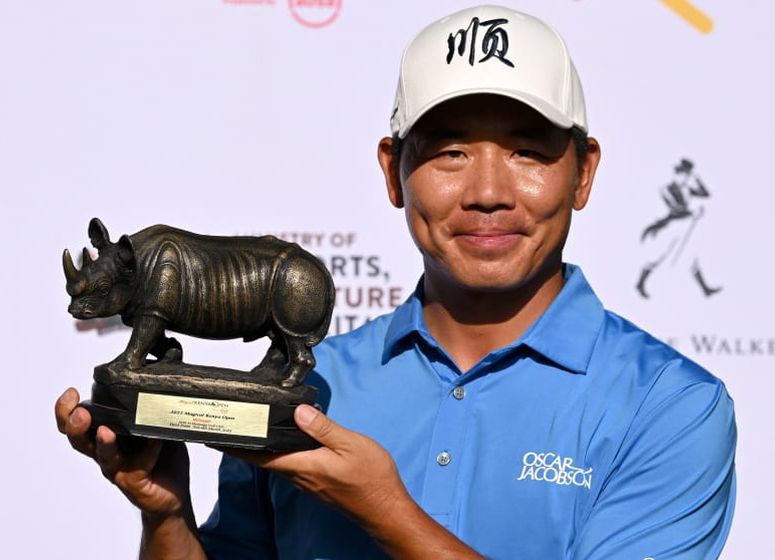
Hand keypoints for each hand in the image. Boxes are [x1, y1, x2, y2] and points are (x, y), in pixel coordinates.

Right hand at [54, 387, 191, 519]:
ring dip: (103, 443)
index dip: (67, 410)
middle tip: (81, 413)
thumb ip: (153, 409)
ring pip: (102, 455)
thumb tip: (157, 387)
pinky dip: (148, 451)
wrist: (173, 494)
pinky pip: (138, 465)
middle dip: (75, 425)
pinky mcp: (132, 482)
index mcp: (106, 434)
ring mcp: (117, 468)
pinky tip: (156, 441)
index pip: (76, 422)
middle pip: (78, 439)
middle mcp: (105, 451)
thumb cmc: (162, 458)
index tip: (71, 393)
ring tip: (105, 431)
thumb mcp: (158, 426)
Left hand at [223, 405, 406, 528]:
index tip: (214, 435)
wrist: (385, 509)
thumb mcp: (350, 445)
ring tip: (251, 427)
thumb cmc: (371, 479)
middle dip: (245, 442)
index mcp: (303, 465)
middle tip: (231, 423)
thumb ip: (323, 428)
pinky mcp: (317, 483)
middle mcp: (299, 476)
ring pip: (277, 461)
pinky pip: (291, 464)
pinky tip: (284, 441)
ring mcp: (307, 482)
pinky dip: (279, 451)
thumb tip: (298, 412)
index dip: (236, 445)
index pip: (260, 455)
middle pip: (264, 458)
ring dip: (261, 446)